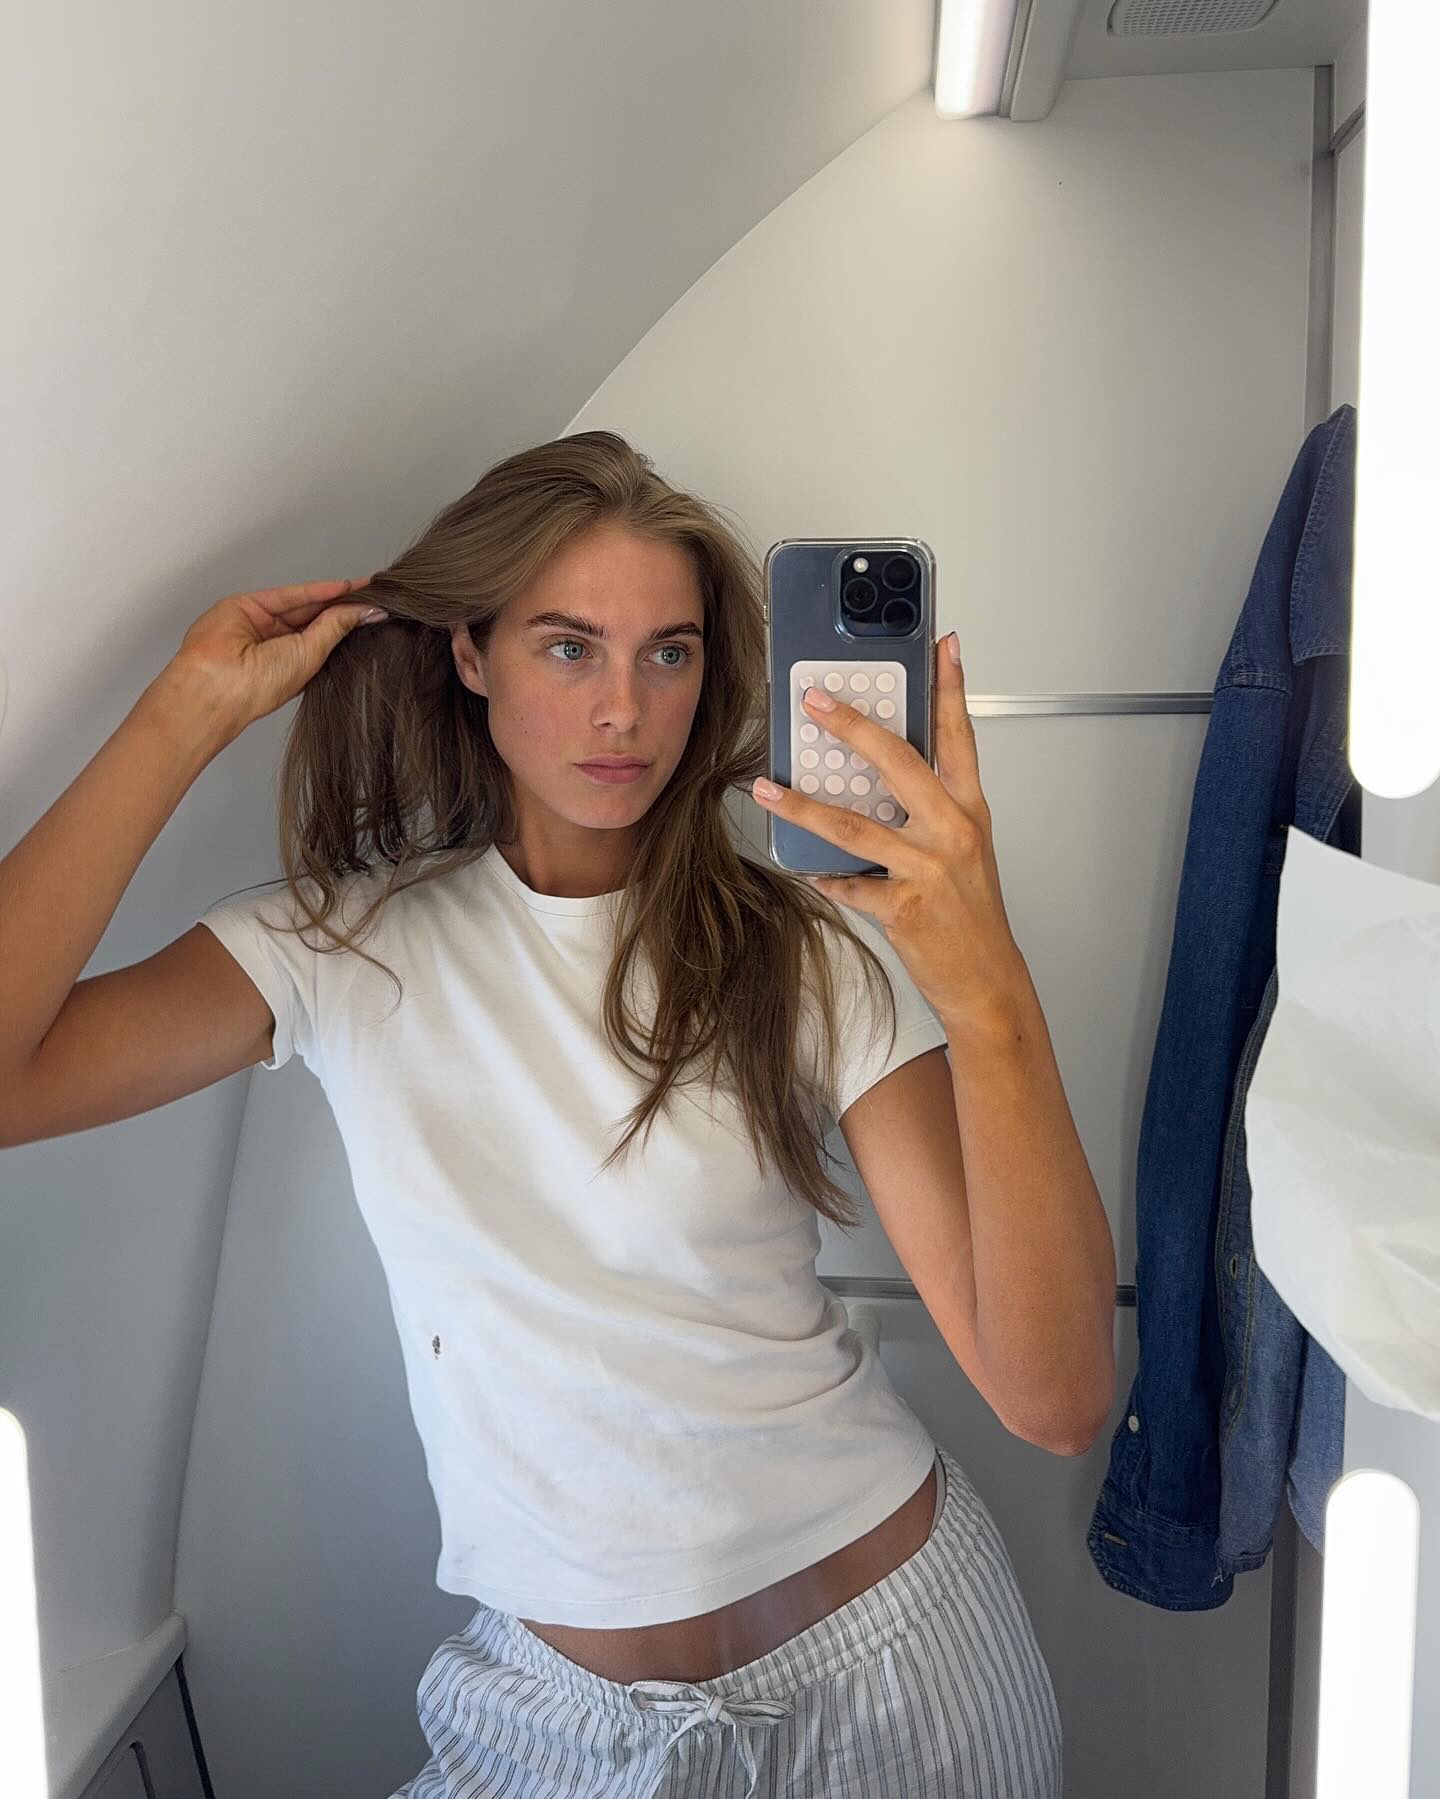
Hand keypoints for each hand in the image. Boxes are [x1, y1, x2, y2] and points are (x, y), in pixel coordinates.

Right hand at [166, 576, 386, 733]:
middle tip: (380, 596)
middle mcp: (278, 645)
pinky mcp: (249, 605)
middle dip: (347, 607)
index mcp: (293, 666)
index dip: (351, 624)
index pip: (327, 639)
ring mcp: (263, 625)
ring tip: (368, 590)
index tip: (379, 613)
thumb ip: (336, 628)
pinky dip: (316, 590)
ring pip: (304, 604)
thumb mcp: (310, 655)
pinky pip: (288, 594)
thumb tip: (366, 613)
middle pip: (318, 618)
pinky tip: (342, 587)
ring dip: (335, 596)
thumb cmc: (257, 687)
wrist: (218, 682)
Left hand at [751, 633, 1027, 1030]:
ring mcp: (928, 867)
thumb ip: (932, 807)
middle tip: (816, 701)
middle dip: (853, 726)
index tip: (941, 644)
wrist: (987, 978)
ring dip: (804, 804)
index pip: (959, 735)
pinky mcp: (904, 906)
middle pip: (898, 762)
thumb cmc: (972, 912)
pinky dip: (825, 878)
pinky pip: (849, 884)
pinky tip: (807, 871)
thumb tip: (878, 774)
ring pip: (854, 825)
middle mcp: (951, 830)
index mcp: (968, 809)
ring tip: (769, 787)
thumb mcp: (965, 848)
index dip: (950, 686)